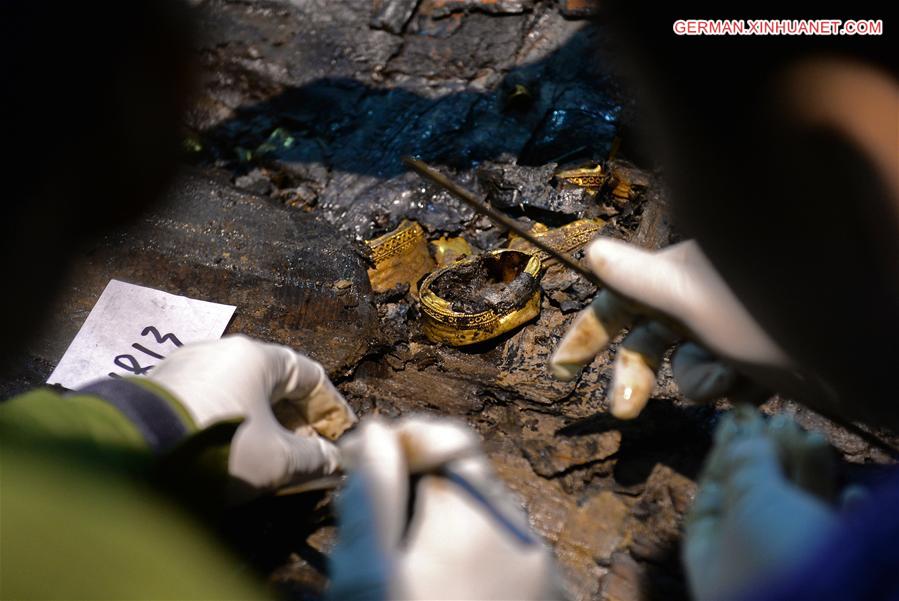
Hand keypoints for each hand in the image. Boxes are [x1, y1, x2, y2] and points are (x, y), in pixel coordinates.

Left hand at [147, 335, 356, 493]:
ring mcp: (184, 368)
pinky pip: (209, 402)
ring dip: (263, 424)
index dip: (330, 407)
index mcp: (255, 356)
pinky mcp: (157, 390)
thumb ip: (313, 458)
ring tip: (271, 458)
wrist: (132, 455)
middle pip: (272, 383)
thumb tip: (333, 461)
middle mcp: (220, 352)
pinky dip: (230, 424)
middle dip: (296, 421)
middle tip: (308, 453)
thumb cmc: (221, 446)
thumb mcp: (277, 460)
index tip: (339, 436)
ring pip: (239, 393)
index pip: (309, 375)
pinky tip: (231, 453)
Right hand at [328, 415, 564, 600]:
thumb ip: (372, 496)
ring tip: (410, 560)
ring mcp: (540, 565)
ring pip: (488, 513)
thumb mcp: (367, 572)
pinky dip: (477, 552)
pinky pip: (510, 549)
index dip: (406, 442)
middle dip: (423, 485)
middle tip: (380, 522)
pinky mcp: (548, 593)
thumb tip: (376, 430)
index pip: (446, 441)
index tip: (367, 459)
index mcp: (474, 514)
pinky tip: (446, 581)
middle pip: (466, 477)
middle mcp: (519, 529)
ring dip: (450, 520)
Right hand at [550, 239, 805, 418]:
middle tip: (624, 412)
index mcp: (677, 276)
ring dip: (700, 381)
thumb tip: (591, 250)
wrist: (851, 345)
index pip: (617, 301)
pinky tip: (753, 389)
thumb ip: (636, 280)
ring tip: (728, 379)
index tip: (561, 370)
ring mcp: (729, 332)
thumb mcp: (689, 298)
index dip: (586, 333)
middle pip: (648, 343)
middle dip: (634, 378)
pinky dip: (735, 389)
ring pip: (689, 369)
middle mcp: (699, 301)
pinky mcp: (759, 358)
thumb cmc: (761, 313)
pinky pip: (728, 382)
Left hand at [683, 405, 836, 599]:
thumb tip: (745, 437)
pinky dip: (846, 512)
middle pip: (760, 502)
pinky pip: (842, 539)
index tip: (734, 421)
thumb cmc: (778, 556)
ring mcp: (797, 572)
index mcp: (713, 558)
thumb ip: (746, 464)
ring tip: (812, 436)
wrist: (848, 600)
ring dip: (809, 472)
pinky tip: (853, 493)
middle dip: (771, 458)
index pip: (711, 499)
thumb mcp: (749, 500)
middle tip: (781, 418)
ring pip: (802, 514)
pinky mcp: (843, 576)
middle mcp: (753, 567)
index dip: (722, 457)